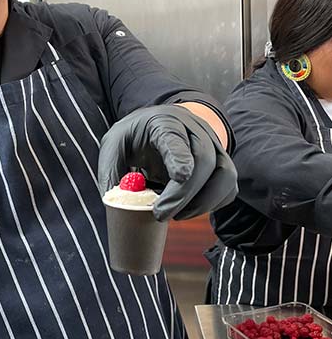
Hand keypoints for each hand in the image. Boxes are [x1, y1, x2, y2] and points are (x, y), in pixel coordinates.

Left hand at [98, 104, 237, 220]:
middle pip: (204, 159)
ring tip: (177, 216)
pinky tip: (189, 210)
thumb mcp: (114, 143)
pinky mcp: (223, 164)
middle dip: (185, 193)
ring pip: (224, 175)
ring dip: (203, 202)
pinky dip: (213, 204)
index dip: (180, 157)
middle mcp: (196, 131)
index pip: (176, 137)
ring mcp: (214, 146)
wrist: (161, 123)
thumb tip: (112, 200)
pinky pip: (228, 187)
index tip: (178, 177)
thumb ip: (110, 168)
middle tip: (161, 214)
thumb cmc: (137, 135)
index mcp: (165, 122)